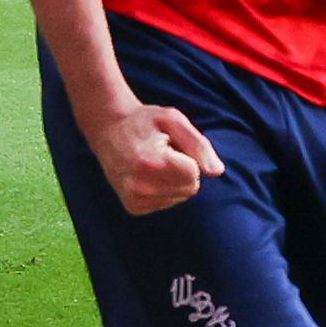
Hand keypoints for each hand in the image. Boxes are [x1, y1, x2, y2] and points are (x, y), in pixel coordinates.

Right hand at [83, 96, 221, 216]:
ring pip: (180, 197)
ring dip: (173, 180)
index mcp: (150, 163)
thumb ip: (198, 144)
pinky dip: (163, 189)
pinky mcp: (133, 207)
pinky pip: (167, 202)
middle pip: (190, 188)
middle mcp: (140, 186)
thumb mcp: (173, 119)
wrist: (108, 129)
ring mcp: (134, 199)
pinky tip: (147, 175)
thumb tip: (217, 172)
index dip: (188, 156)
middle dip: (182, 170)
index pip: (194, 174)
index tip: (168, 144)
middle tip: (161, 153)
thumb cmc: (144, 122)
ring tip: (153, 163)